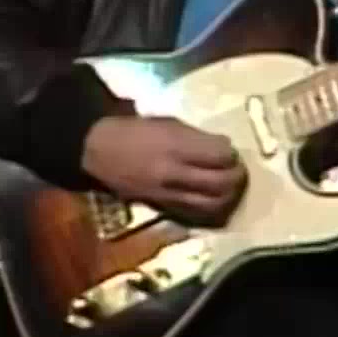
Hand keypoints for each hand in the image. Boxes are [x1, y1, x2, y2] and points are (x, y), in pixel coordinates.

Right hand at [80, 116, 246, 225]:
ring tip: (230, 188)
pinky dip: (210, 208)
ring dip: (228, 197)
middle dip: (236, 177)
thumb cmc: (134, 130)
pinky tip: (214, 200)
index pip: (220, 156)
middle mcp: (174, 172)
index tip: (232, 152)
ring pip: (212, 204)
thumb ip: (197, 137)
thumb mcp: (167, 123)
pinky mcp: (163, 206)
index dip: (231, 154)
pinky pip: (195, 213)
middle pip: (221, 183)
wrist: (99, 151)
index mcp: (176, 145)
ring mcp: (168, 193)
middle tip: (238, 171)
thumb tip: (224, 148)